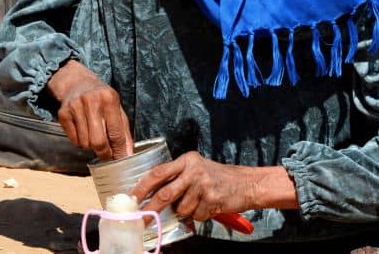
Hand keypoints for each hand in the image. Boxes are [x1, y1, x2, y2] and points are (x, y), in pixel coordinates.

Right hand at [47, 60, 132, 160]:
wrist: (77, 83)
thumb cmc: (102, 100)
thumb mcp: (117, 109)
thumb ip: (123, 131)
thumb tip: (127, 155)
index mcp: (109, 99)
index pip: (116, 133)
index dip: (119, 151)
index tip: (122, 161)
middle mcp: (91, 101)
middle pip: (98, 141)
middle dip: (104, 153)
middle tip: (106, 155)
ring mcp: (75, 107)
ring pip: (85, 143)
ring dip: (91, 146)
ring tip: (93, 135)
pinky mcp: (63, 113)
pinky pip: (73, 140)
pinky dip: (80, 141)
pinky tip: (83, 130)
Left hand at [131, 152, 297, 221]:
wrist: (247, 183)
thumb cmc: (218, 177)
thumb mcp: (195, 168)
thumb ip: (176, 178)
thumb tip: (150, 196)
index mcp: (186, 160)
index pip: (157, 173)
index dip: (142, 187)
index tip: (132, 198)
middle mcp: (193, 170)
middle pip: (164, 193)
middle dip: (150, 209)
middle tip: (141, 219)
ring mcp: (203, 185)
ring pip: (181, 209)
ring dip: (186, 212)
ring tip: (198, 203)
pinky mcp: (213, 199)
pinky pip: (196, 216)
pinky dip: (199, 216)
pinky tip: (208, 206)